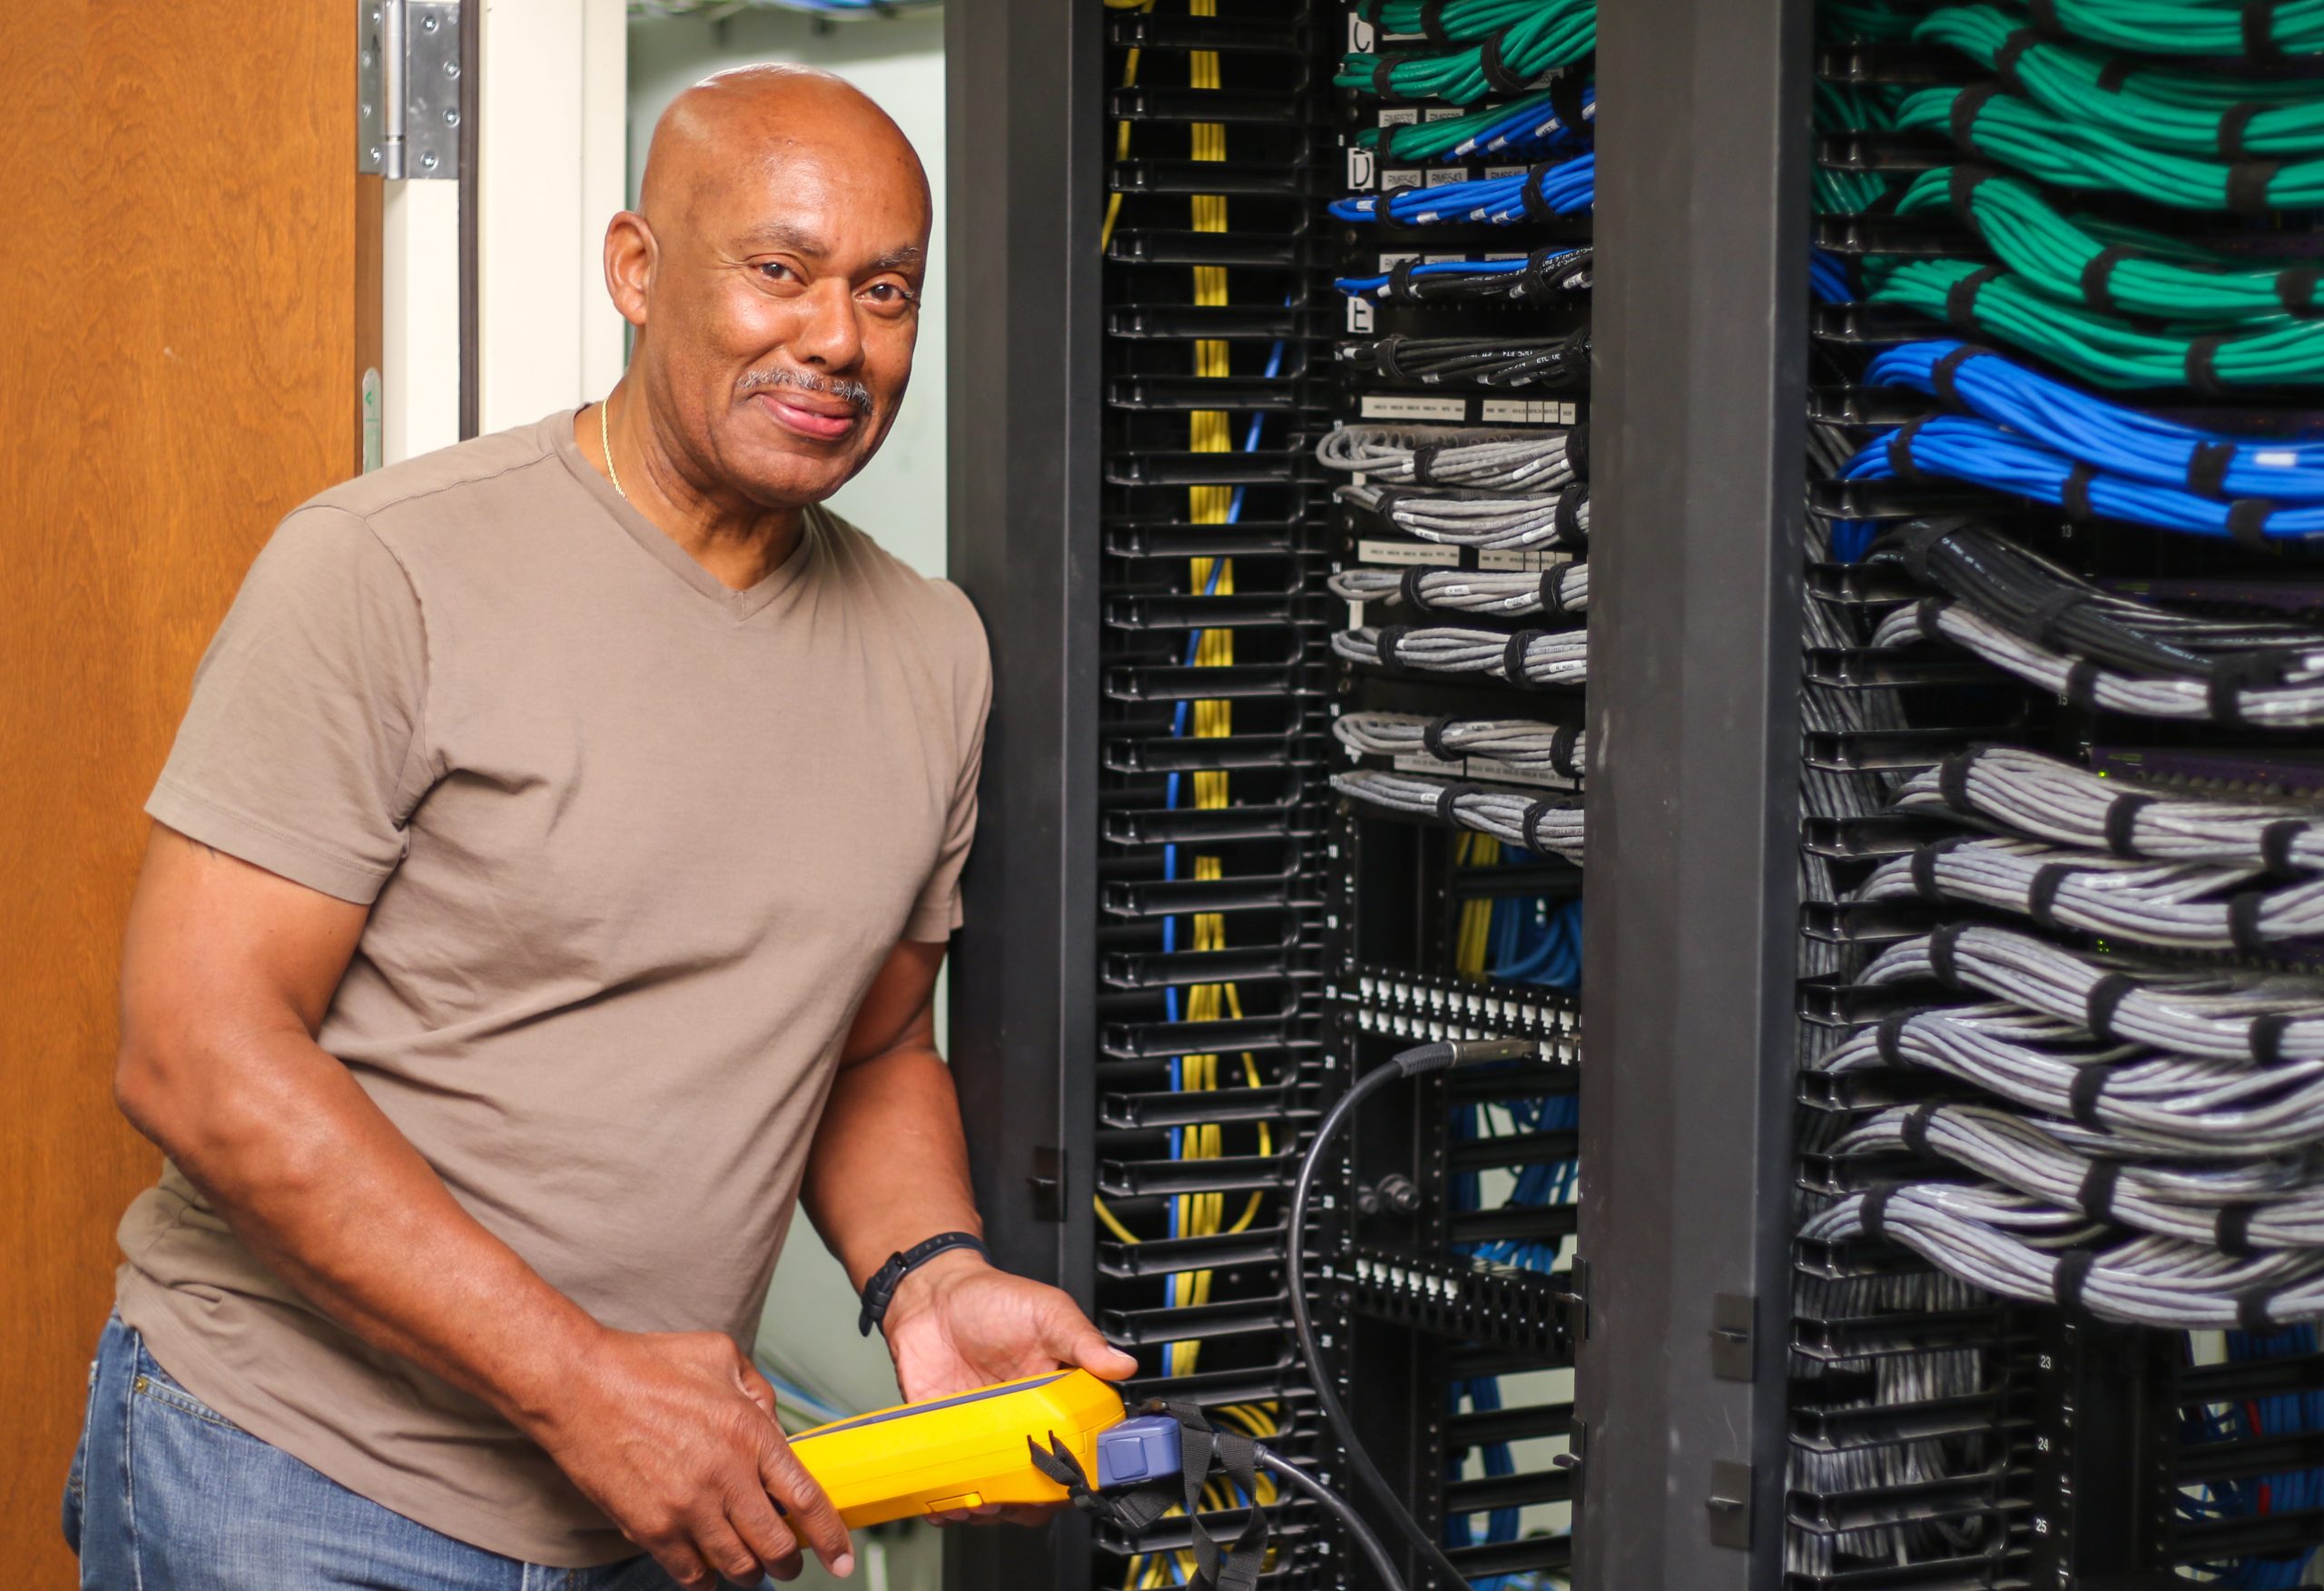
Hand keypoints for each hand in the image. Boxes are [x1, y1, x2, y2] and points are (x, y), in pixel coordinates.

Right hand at [525, 1327, 853, 1587]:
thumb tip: (776, 1428)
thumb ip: (759, 1393)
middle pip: (776, 1545)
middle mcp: (724, 1476)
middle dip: (791, 1562)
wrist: (578, 1385)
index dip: (831, 1537)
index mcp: (749, 1433)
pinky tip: (708, 1567)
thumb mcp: (720, 1357)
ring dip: (751, 1573)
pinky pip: (691, 1575)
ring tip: (751, 1566)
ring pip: (737, 1567)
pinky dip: (706, 1578)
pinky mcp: (650, 1529)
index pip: (806, 1499)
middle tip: (792, 1562)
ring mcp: (686, 1508)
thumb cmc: (645, 1365)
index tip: (841, 1559)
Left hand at [880, 1250, 1139, 1524]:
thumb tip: (1122, 1364)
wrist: (929, 1296)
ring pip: (997, 1491)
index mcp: (1054, 1396)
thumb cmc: (991, 1299)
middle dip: (1032, 1502)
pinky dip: (947, 1502)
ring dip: (991, 1508)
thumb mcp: (1046, 1311)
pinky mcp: (947, 1440)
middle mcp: (1021, 1423)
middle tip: (1023, 1499)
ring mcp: (985, 1435)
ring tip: (983, 1504)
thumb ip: (1081, 1338)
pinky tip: (946, 1503)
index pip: (1078, 1443)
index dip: (1079, 1469)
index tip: (1074, 1479)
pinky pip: (951, 1482)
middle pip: (1038, 1480)